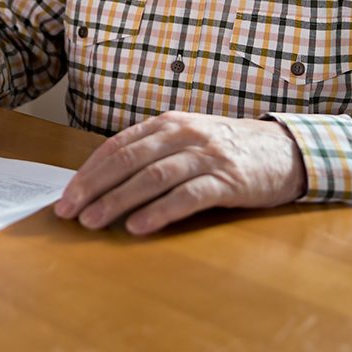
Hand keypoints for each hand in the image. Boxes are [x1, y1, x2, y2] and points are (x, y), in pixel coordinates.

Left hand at [54, 112, 306, 234]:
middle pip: (128, 160)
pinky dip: (160, 212)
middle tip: (69, 211)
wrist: (284, 149)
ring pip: (152, 177)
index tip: (67, 196)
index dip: (88, 171)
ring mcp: (205, 155)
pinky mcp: (227, 179)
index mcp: (166, 123)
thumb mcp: (185, 140)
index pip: (117, 146)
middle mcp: (182, 134)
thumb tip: (104, 183)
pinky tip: (139, 227)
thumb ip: (151, 154)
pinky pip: (188, 196)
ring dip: (118, 200)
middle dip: (94, 187)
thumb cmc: (225, 149)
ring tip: (94, 222)